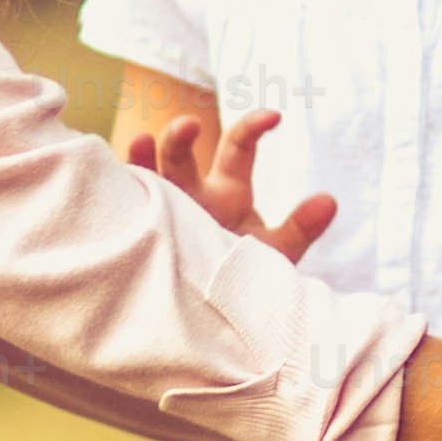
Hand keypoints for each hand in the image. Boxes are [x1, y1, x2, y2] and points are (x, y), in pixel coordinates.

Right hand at [116, 104, 338, 262]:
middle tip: (190, 126)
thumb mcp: (274, 254)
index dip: (252, 127)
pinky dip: (115, 189)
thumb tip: (330, 200)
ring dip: (142, 157)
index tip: (275, 116)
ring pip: (146, 175)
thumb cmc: (246, 281)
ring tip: (140, 141)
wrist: (215, 323)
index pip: (238, 148)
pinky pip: (121, 206)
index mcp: (228, 193)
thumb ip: (300, 228)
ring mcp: (160, 211)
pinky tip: (111, 181)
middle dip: (181, 136)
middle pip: (181, 154)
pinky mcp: (137, 234)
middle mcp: (191, 195)